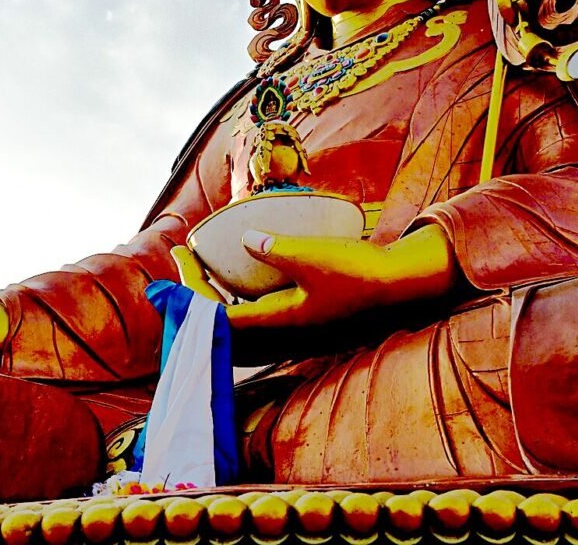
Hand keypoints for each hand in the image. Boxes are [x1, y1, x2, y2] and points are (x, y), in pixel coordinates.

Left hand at [173, 225, 457, 329]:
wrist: (400, 290)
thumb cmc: (358, 271)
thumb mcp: (315, 255)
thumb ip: (276, 248)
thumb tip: (245, 238)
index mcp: (277, 325)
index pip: (215, 318)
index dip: (188, 292)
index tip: (178, 259)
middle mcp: (279, 339)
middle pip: (219, 328)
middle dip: (193, 295)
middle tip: (183, 259)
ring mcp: (290, 338)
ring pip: (236, 330)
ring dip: (213, 302)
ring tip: (203, 270)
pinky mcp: (301, 331)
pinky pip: (255, 326)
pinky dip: (236, 306)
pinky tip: (238, 283)